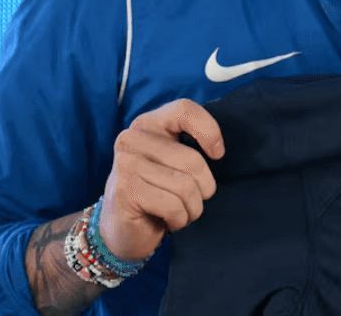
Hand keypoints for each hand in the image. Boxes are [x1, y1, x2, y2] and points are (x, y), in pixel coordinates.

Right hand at [97, 99, 224, 261]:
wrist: (123, 230)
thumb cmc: (157, 191)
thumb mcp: (173, 161)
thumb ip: (190, 146)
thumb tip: (217, 150)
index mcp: (148, 124)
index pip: (184, 109)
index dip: (209, 130)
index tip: (217, 154)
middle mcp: (132, 138)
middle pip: (193, 160)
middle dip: (204, 189)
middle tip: (193, 200)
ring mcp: (126, 165)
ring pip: (186, 187)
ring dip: (192, 208)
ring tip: (180, 212)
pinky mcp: (126, 191)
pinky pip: (173, 207)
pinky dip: (180, 219)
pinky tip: (168, 221)